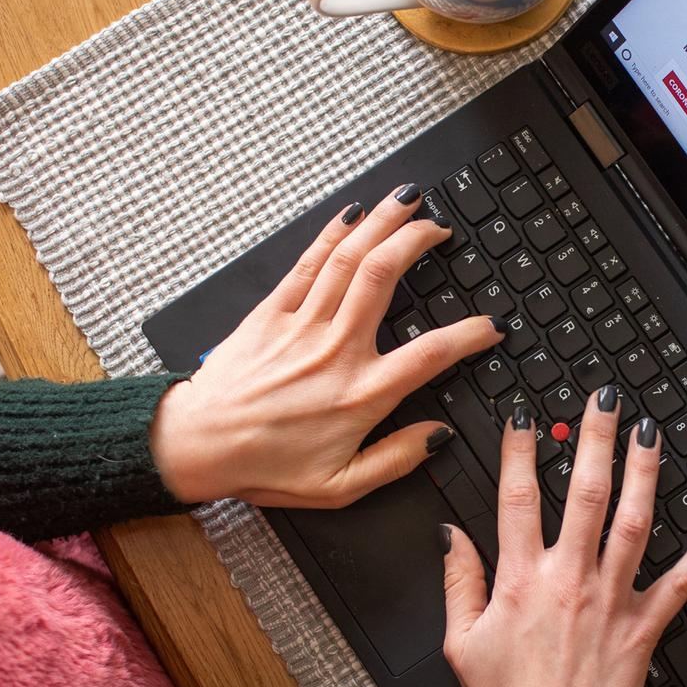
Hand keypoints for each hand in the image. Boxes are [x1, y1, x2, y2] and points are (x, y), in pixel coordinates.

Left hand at [150, 185, 504, 506]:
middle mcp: (335, 351)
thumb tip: (438, 436)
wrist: (196, 446)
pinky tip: (352, 215)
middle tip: (440, 229)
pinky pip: (308, 264)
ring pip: (349, 259)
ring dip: (382, 223)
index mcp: (360, 395)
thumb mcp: (339, 485)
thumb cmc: (263, 467)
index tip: (491, 324)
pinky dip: (332, 234)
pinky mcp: (270, 313)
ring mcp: (301, 326)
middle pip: (385, 277)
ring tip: (407, 201)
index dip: (470, 334)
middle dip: (418, 241)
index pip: (431, 353)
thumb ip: (396, 460)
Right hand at [439, 387, 686, 686]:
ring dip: (645, 472)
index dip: (518, 449)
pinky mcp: (644, 629)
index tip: (524, 412)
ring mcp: (611, 602)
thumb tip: (451, 534)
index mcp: (521, 581)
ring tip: (650, 432)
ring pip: (633, 523)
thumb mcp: (461, 644)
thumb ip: (458, 582)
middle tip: (603, 397)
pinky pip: (681, 583)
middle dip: (594, 438)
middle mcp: (569, 581)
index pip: (516, 498)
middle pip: (585, 493)